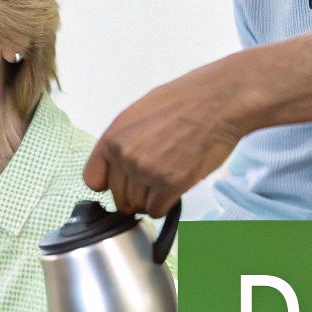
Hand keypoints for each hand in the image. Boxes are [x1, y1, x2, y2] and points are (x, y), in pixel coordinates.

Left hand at [84, 65, 247, 215]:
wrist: (217, 102)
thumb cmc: (184, 100)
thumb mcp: (139, 112)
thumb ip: (124, 141)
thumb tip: (120, 165)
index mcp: (113, 137)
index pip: (93, 179)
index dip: (110, 184)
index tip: (123, 184)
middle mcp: (125, 156)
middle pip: (119, 197)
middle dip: (134, 195)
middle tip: (153, 183)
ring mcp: (146, 172)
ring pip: (139, 206)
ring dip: (152, 199)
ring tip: (169, 179)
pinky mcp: (170, 185)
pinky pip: (157, 210)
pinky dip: (166, 205)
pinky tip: (175, 189)